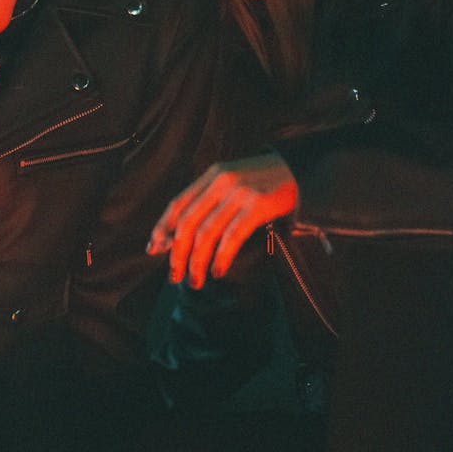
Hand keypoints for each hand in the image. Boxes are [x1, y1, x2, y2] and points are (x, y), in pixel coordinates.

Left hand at [146, 154, 297, 288]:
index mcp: (211, 175)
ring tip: (195, 280)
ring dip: (197, 261)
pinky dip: (221, 257)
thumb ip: (209, 200)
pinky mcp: (257, 206)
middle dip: (177, 252)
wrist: (298, 171)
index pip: (178, 203)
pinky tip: (217, 271)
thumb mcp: (231, 181)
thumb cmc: (261, 182)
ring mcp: (239, 193)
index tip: (153, 249)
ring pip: (207, 233)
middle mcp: (221, 182)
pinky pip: (232, 236)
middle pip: (188, 221)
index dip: (162, 227)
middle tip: (174, 275)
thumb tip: (181, 233)